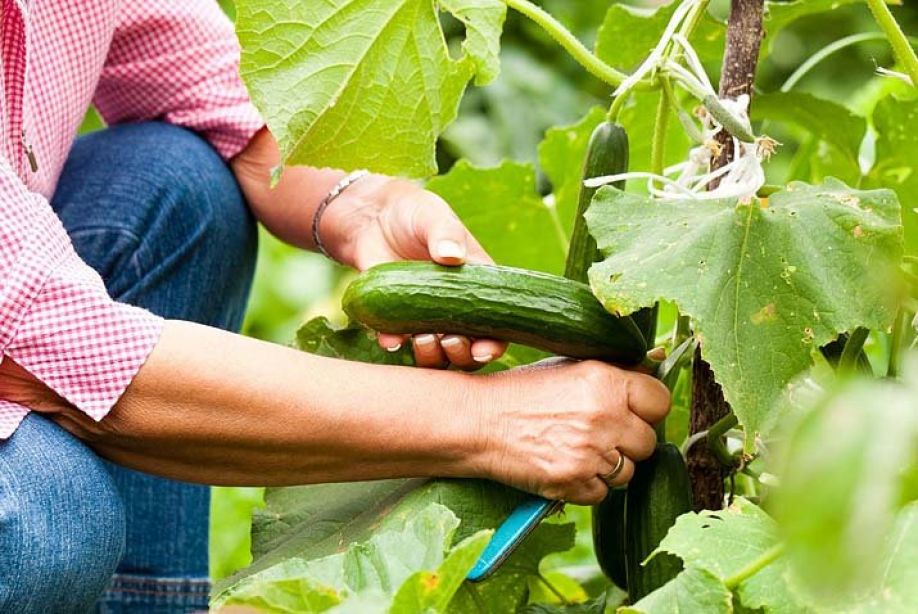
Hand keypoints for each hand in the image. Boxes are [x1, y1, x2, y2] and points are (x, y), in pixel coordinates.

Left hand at [231, 129, 505, 368]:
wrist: (371, 217)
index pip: (495, 324)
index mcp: (476, 286)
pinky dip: (395, 344)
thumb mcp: (433, 216)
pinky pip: (398, 341)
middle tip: (450, 341)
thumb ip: (445, 234)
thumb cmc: (414, 213)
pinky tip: (391, 339)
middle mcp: (455, 308)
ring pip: (436, 353)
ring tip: (423, 340)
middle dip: (462, 355)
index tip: (484, 350)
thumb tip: (451, 256)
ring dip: (432, 356)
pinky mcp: (395, 317)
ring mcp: (425, 316)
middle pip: (468, 349)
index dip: (494, 343)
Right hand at [473, 359, 670, 504]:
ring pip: (628, 472)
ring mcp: (591, 453)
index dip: (647, 408)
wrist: (477, 421)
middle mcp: (604, 416)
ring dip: (608, 466)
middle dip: (628, 441)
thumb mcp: (567, 369)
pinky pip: (602, 494)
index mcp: (605, 380)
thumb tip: (654, 369)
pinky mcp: (574, 483)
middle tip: (598, 434)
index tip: (633, 411)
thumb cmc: (520, 392)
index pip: (660, 401)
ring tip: (576, 449)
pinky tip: (564, 466)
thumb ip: (611, 376)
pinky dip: (586, 486)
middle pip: (647, 441)